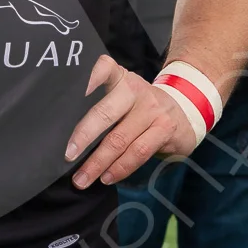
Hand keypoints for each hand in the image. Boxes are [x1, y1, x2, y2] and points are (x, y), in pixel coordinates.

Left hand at [66, 55, 197, 188]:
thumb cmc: (139, 106)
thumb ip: (100, 103)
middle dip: (83, 137)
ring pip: (120, 139)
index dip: (87, 77)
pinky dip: (120, 168)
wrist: (186, 109)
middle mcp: (134, 90)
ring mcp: (152, 109)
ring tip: (82, 180)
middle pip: (104, 113)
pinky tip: (107, 177)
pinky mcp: (164, 129)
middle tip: (67, 156)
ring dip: (98, 163)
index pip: (103, 68)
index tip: (65, 92)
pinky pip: (138, 152)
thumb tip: (62, 131)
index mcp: (119, 78)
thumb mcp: (122, 94)